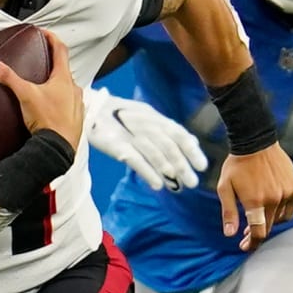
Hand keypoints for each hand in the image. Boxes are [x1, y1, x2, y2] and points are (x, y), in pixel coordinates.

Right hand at [0, 31, 83, 146]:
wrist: (58, 148)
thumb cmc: (47, 120)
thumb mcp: (25, 95)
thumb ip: (8, 78)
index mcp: (64, 79)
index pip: (61, 50)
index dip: (53, 38)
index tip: (45, 33)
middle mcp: (74, 89)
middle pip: (65, 70)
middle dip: (53, 64)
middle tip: (43, 60)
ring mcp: (77, 104)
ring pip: (68, 88)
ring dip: (57, 84)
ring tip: (44, 86)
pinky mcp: (76, 119)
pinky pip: (69, 104)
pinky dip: (61, 101)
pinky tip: (51, 108)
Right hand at [85, 87, 207, 190]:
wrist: (89, 107)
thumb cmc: (121, 115)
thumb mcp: (147, 117)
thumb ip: (169, 130)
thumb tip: (193, 142)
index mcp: (154, 117)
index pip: (178, 133)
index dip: (191, 150)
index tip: (203, 166)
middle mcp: (145, 124)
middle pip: (168, 145)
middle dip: (182, 164)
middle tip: (193, 182)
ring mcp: (130, 134)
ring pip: (153, 152)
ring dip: (166, 169)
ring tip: (177, 186)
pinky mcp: (115, 143)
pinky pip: (134, 158)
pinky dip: (146, 171)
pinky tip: (157, 184)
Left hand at [216, 143, 292, 251]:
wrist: (256, 141)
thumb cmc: (236, 165)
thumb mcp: (225, 188)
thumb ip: (228, 212)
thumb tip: (230, 235)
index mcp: (255, 201)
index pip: (258, 232)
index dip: (251, 243)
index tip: (245, 247)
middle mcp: (274, 199)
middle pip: (268, 227)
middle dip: (256, 233)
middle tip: (246, 233)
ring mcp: (287, 193)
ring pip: (280, 218)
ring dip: (269, 221)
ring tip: (258, 216)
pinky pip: (290, 207)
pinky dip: (281, 210)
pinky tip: (270, 205)